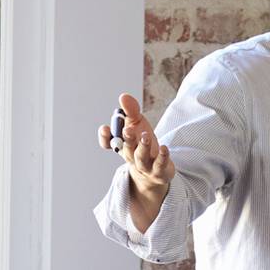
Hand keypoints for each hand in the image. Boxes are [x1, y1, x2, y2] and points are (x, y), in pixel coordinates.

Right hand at [96, 92, 173, 222]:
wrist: (155, 173)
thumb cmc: (143, 145)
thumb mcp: (138, 125)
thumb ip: (131, 111)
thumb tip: (123, 96)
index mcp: (123, 145)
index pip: (109, 143)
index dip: (105, 138)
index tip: (105, 128)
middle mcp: (132, 156)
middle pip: (127, 149)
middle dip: (127, 139)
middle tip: (127, 129)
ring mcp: (145, 165)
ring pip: (141, 157)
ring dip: (142, 146)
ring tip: (145, 135)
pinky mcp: (159, 171)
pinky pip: (160, 164)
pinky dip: (162, 156)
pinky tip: (164, 147)